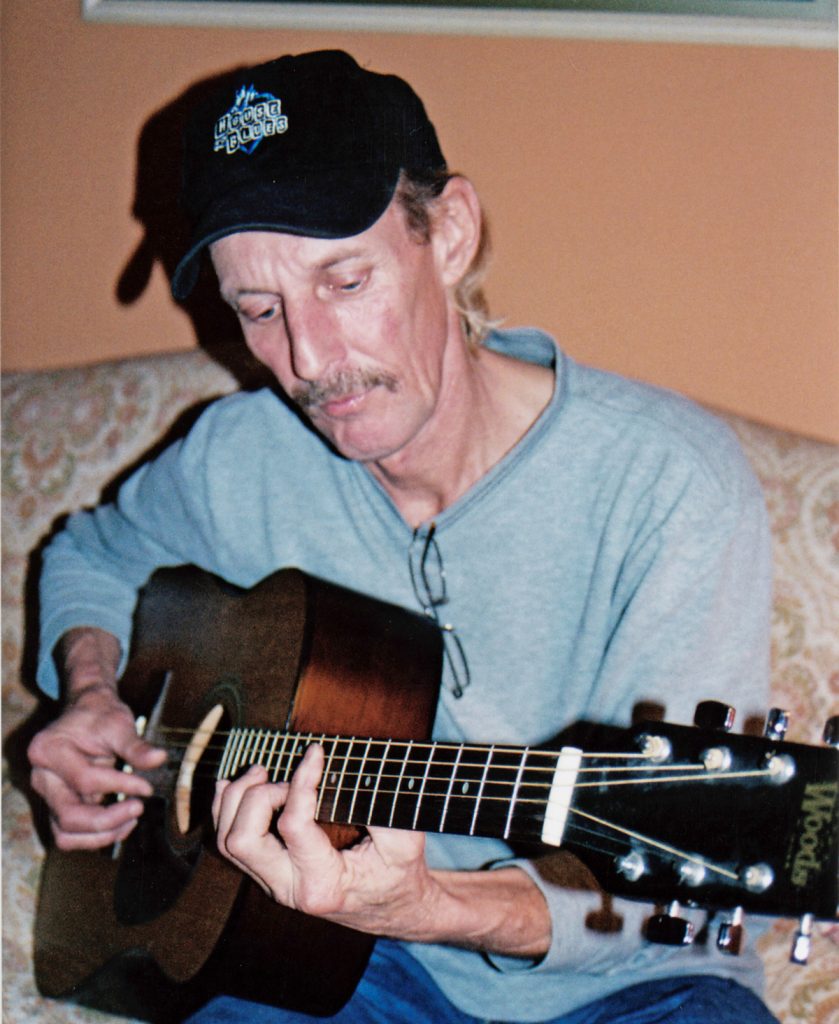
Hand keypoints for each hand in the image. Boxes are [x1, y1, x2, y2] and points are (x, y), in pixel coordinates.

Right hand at [28, 629, 165, 849]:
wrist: (87, 713)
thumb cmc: (100, 716)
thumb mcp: (119, 724)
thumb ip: (135, 746)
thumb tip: (159, 758)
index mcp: (47, 750)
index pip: (85, 780)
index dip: (120, 786)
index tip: (147, 787)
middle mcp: (41, 777)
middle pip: (69, 816)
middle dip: (108, 820)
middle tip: (139, 807)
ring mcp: (46, 795)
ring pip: (65, 834)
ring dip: (101, 835)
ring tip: (131, 820)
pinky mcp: (57, 807)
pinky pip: (71, 834)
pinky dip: (96, 836)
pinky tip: (122, 824)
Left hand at [213, 744, 442, 940]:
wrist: (395, 908)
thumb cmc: (400, 874)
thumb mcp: (403, 841)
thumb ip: (378, 808)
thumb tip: (351, 770)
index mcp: (323, 884)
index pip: (292, 825)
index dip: (301, 781)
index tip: (316, 752)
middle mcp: (289, 889)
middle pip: (242, 840)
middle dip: (257, 797)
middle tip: (282, 777)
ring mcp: (275, 884)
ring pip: (228, 843)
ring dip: (236, 801)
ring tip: (260, 772)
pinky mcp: (269, 875)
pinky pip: (229, 846)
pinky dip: (225, 811)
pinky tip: (234, 785)